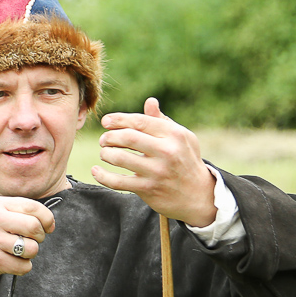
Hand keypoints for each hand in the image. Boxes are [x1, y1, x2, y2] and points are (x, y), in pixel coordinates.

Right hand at [0, 196, 55, 296]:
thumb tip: (48, 222)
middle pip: (35, 227)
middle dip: (40, 237)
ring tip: (17, 253)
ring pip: (32, 249)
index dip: (47, 219)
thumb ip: (16, 213)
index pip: (33, 207)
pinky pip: (24, 266)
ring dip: (30, 254)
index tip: (48, 227)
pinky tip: (10, 263)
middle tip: (31, 241)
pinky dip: (22, 267)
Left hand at [91, 97, 217, 227]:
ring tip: (104, 153)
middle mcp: (167, 152)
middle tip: (103, 139)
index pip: (140, 122)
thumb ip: (162, 121)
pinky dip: (103, 177)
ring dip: (106, 154)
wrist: (199, 195)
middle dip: (110, 136)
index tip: (106, 122)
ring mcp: (157, 172)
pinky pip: (118, 182)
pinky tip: (96, 171)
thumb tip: (150, 102)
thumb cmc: (186, 161)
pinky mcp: (148, 189)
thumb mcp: (182, 138)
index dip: (119, 120)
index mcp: (174, 135)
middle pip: (128, 137)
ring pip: (121, 158)